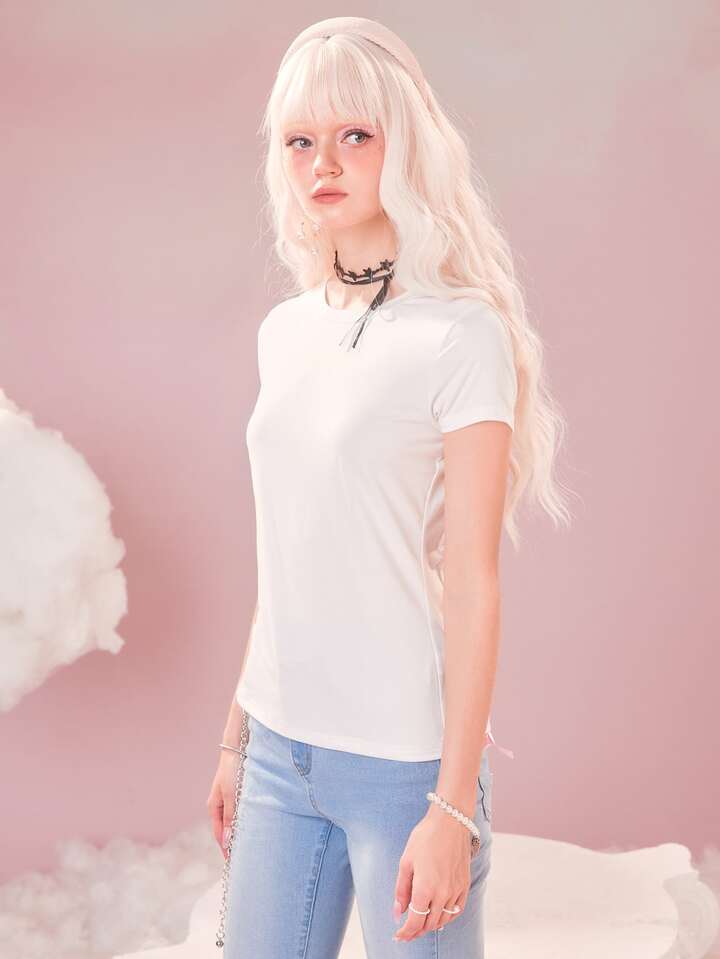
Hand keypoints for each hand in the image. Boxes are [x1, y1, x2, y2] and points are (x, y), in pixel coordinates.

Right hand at [206, 750, 241, 860]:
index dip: (227, 849)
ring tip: (252, 847)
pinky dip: (246, 821)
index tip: (234, 864)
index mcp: (214, 807)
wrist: (239, 746)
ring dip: (241, 832)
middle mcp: (220, 805)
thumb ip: (231, 818)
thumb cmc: (233, 769)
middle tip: (245, 860)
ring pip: (235, 821)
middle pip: (227, 830)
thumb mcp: (232, 795)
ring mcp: (229, 799)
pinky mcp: (238, 793)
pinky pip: (241, 812)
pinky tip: (255, 826)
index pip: (220, 835)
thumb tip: (228, 842)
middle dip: (234, 843)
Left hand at [392, 803, 472, 941]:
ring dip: (431, 925)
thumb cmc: (425, 837)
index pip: (415, 922)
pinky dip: (447, 917)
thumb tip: (398, 913)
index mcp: (425, 888)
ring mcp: (456, 890)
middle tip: (406, 932)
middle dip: (416, 931)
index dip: (406, 933)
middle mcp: (442, 894)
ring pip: (444, 920)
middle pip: (429, 924)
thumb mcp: (406, 861)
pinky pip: (457, 910)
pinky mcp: (465, 885)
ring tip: (421, 923)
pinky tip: (439, 915)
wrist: (450, 821)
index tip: (398, 936)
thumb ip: (401, 890)